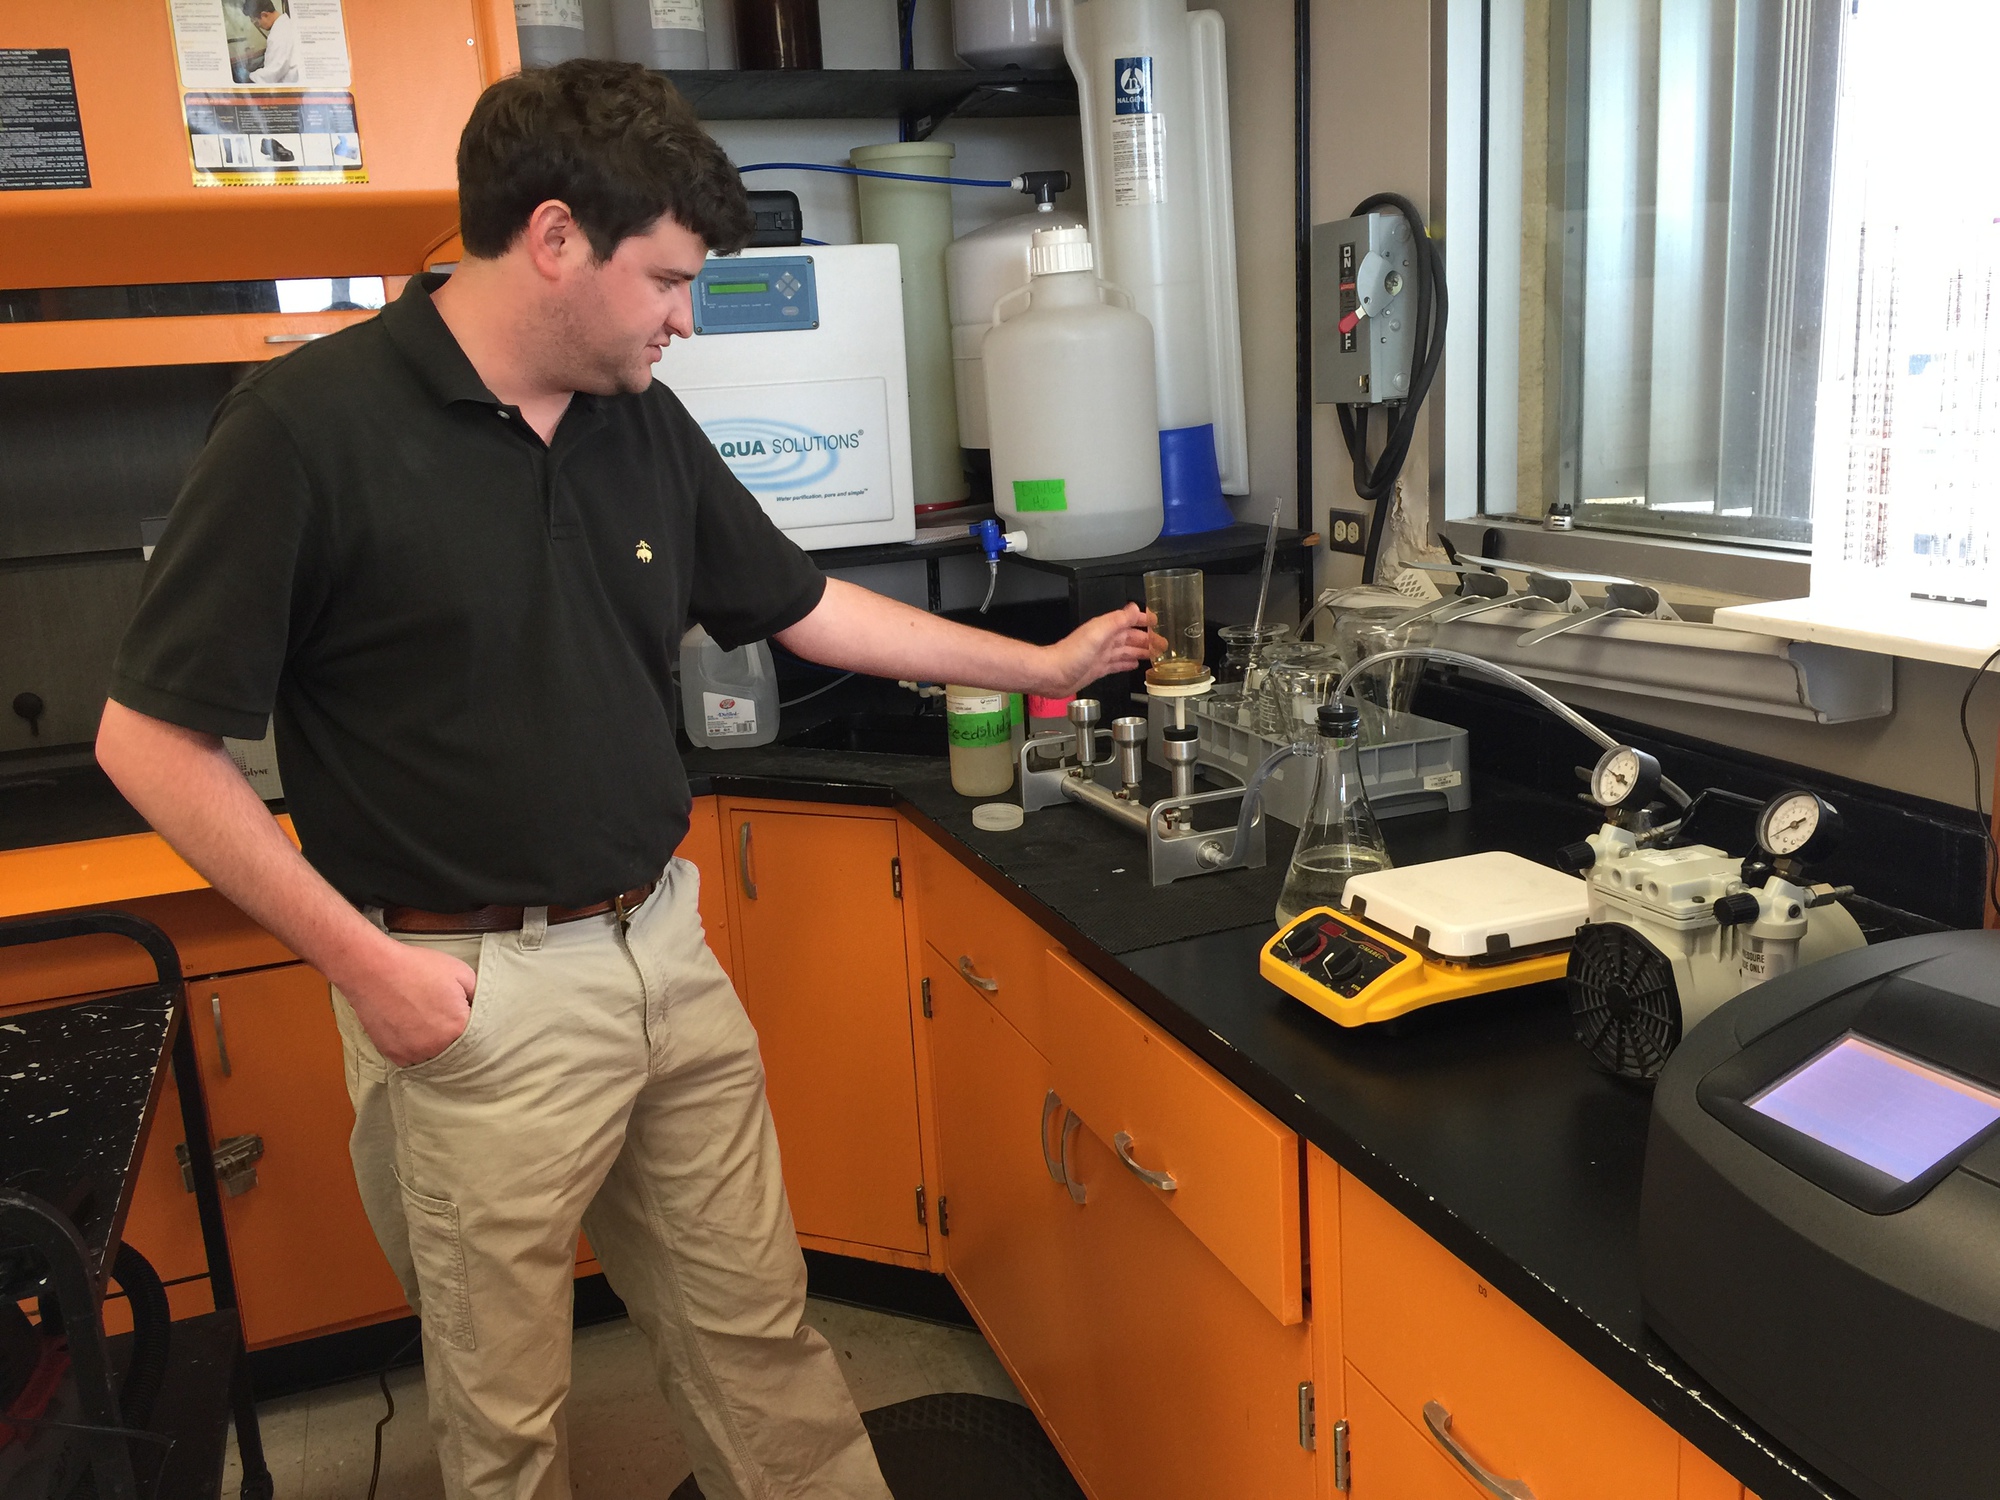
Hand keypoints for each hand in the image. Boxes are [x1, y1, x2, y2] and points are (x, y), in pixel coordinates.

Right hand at [340, 940, 477, 1067]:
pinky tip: (414, 1033)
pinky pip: (412, 1060)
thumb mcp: (462, 972)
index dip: (475, 1026)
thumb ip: (478, 995)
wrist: (374, 970)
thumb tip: (481, 1008)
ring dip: (436, 1047)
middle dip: (457, 1039)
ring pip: (434, 1059)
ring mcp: (413, 1054)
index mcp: (458, 1028)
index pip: (479, 1037)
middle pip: (456, 1051)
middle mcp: (437, 1047)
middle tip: (447, 1021)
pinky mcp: (393, 1055)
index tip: (468, 1018)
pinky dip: (416, 1050)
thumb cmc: (418, 967)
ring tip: (429, 1025)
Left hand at [1031, 604, 1162, 695]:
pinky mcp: (1097, 669)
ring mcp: (1101, 655)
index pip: (1129, 620)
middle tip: (1163, 643)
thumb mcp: (1097, 633)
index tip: (1158, 621)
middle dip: (1147, 639)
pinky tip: (1135, 665)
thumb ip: (1116, 620)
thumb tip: (1134, 608)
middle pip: (1130, 637)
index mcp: (1105, 629)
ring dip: (1141, 651)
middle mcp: (1103, 640)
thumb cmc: (1069, 655)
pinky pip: (1117, 664)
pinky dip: (1128, 664)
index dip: (1143, 620)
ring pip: (1126, 650)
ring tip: (1155, 654)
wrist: (1052, 675)